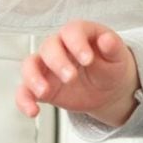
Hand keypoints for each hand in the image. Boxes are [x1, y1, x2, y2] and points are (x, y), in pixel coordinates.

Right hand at [14, 20, 137, 126]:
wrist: (107, 89)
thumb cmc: (111, 66)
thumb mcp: (118, 57)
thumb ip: (113, 47)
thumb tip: (107, 39)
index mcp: (79, 34)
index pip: (71, 31)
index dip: (77, 43)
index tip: (87, 59)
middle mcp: (59, 47)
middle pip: (48, 46)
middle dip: (57, 62)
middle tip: (70, 78)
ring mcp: (47, 67)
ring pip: (30, 65)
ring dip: (33, 78)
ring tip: (44, 92)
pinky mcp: (40, 86)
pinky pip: (24, 91)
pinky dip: (24, 100)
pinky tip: (33, 112)